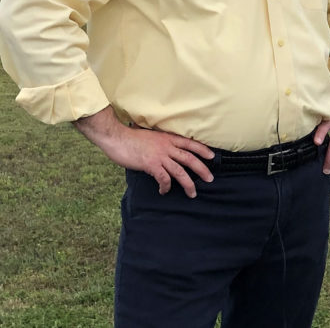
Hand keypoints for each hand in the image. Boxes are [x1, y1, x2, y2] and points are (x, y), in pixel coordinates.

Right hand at [75, 107, 215, 196]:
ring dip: (188, 183)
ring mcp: (159, 156)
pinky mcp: (151, 164)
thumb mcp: (150, 136)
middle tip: (210, 178)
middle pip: (189, 158)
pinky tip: (164, 191)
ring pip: (180, 171)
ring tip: (193, 193)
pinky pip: (164, 178)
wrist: (116, 137)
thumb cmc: (130, 138)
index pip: (190, 144)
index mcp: (167, 138)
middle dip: (202, 169)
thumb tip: (164, 151)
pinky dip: (166, 186)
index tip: (212, 156)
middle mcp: (166, 146)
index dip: (202, 150)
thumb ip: (160, 143)